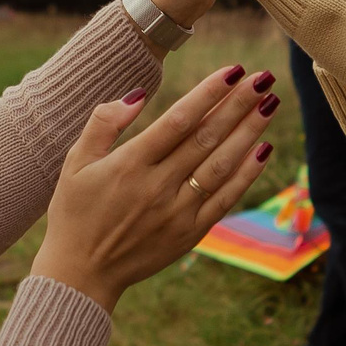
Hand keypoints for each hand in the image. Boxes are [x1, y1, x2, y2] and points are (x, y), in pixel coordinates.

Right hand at [29, 63, 282, 312]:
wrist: (81, 273)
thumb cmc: (75, 212)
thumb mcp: (75, 163)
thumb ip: (103, 124)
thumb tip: (138, 95)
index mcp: (130, 164)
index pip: (179, 120)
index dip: (208, 94)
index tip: (232, 71)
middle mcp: (158, 186)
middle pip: (207, 138)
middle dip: (238, 105)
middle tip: (263, 78)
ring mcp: (177, 212)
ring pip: (221, 165)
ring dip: (249, 133)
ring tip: (270, 104)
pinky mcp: (189, 233)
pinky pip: (224, 199)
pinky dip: (246, 175)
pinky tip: (263, 150)